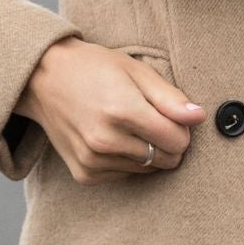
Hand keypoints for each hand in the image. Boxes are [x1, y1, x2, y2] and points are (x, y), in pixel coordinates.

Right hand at [12, 36, 204, 184]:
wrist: (44, 79)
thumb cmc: (94, 69)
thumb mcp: (135, 71)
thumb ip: (170, 98)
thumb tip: (199, 117)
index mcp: (122, 110)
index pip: (177, 140)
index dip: (183, 128)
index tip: (172, 115)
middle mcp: (105, 140)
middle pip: (166, 158)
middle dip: (168, 141)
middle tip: (152, 119)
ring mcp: (93, 161)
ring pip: (147, 169)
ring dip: (148, 151)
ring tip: (128, 125)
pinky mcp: (85, 174)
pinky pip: (125, 175)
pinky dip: (127, 160)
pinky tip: (113, 137)